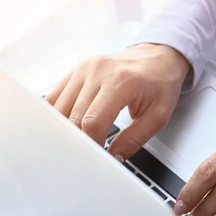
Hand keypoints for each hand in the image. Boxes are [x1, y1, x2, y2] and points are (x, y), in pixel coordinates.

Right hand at [45, 43, 190, 159]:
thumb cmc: (160, 84)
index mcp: (121, 81)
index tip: (99, 156)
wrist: (158, 57)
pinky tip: (68, 126)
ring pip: (60, 108)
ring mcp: (84, 69)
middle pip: (74, 117)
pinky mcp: (75, 70)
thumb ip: (135, 139)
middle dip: (80, 140)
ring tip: (80, 141)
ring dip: (67, 129)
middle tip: (90, 153)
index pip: (93, 121)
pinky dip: (57, 115)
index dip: (93, 144)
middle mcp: (98, 71)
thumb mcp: (158, 115)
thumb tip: (113, 158)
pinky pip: (55, 96)